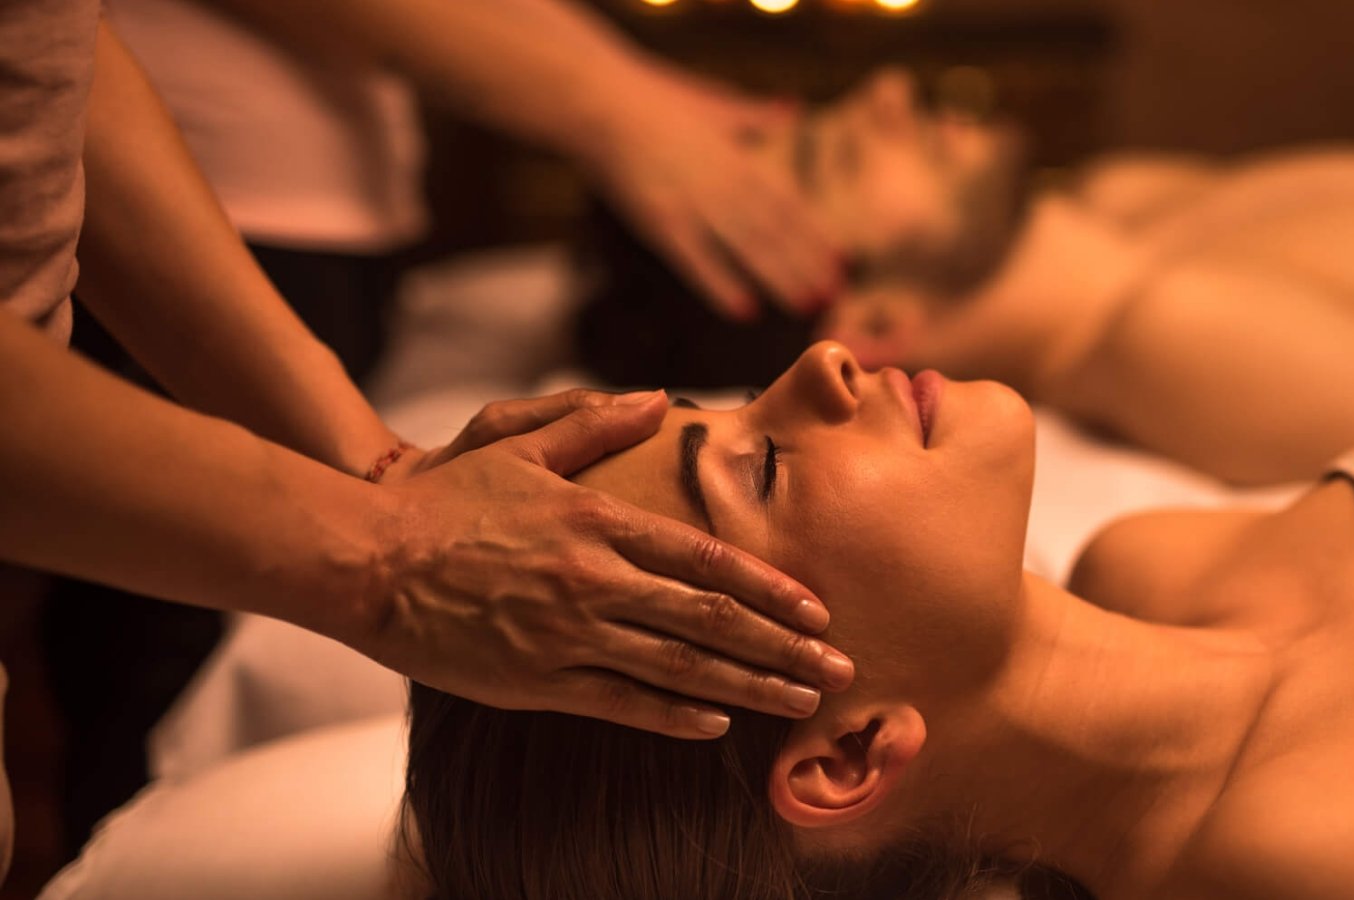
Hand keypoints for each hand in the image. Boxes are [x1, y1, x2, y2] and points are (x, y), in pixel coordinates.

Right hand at [353, 391, 854, 737]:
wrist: (365, 557)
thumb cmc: (444, 498)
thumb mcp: (519, 442)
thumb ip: (593, 423)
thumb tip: (657, 397)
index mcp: (599, 521)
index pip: (706, 559)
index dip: (769, 588)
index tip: (816, 609)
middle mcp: (595, 579)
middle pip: (710, 619)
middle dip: (782, 647)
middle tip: (837, 668)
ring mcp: (567, 633)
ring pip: (678, 667)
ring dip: (748, 687)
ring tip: (800, 702)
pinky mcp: (534, 679)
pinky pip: (619, 702)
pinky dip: (673, 716)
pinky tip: (717, 725)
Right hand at [589, 67, 842, 320]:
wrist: (597, 101)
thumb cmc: (654, 98)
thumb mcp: (713, 103)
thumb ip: (756, 114)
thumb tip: (794, 108)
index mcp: (737, 157)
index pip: (786, 203)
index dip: (814, 233)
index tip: (842, 259)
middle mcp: (722, 184)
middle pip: (774, 230)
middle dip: (806, 264)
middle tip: (835, 295)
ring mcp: (692, 205)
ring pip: (746, 247)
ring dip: (779, 279)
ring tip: (806, 306)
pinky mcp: (659, 222)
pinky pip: (695, 261)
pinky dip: (721, 285)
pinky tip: (745, 311)